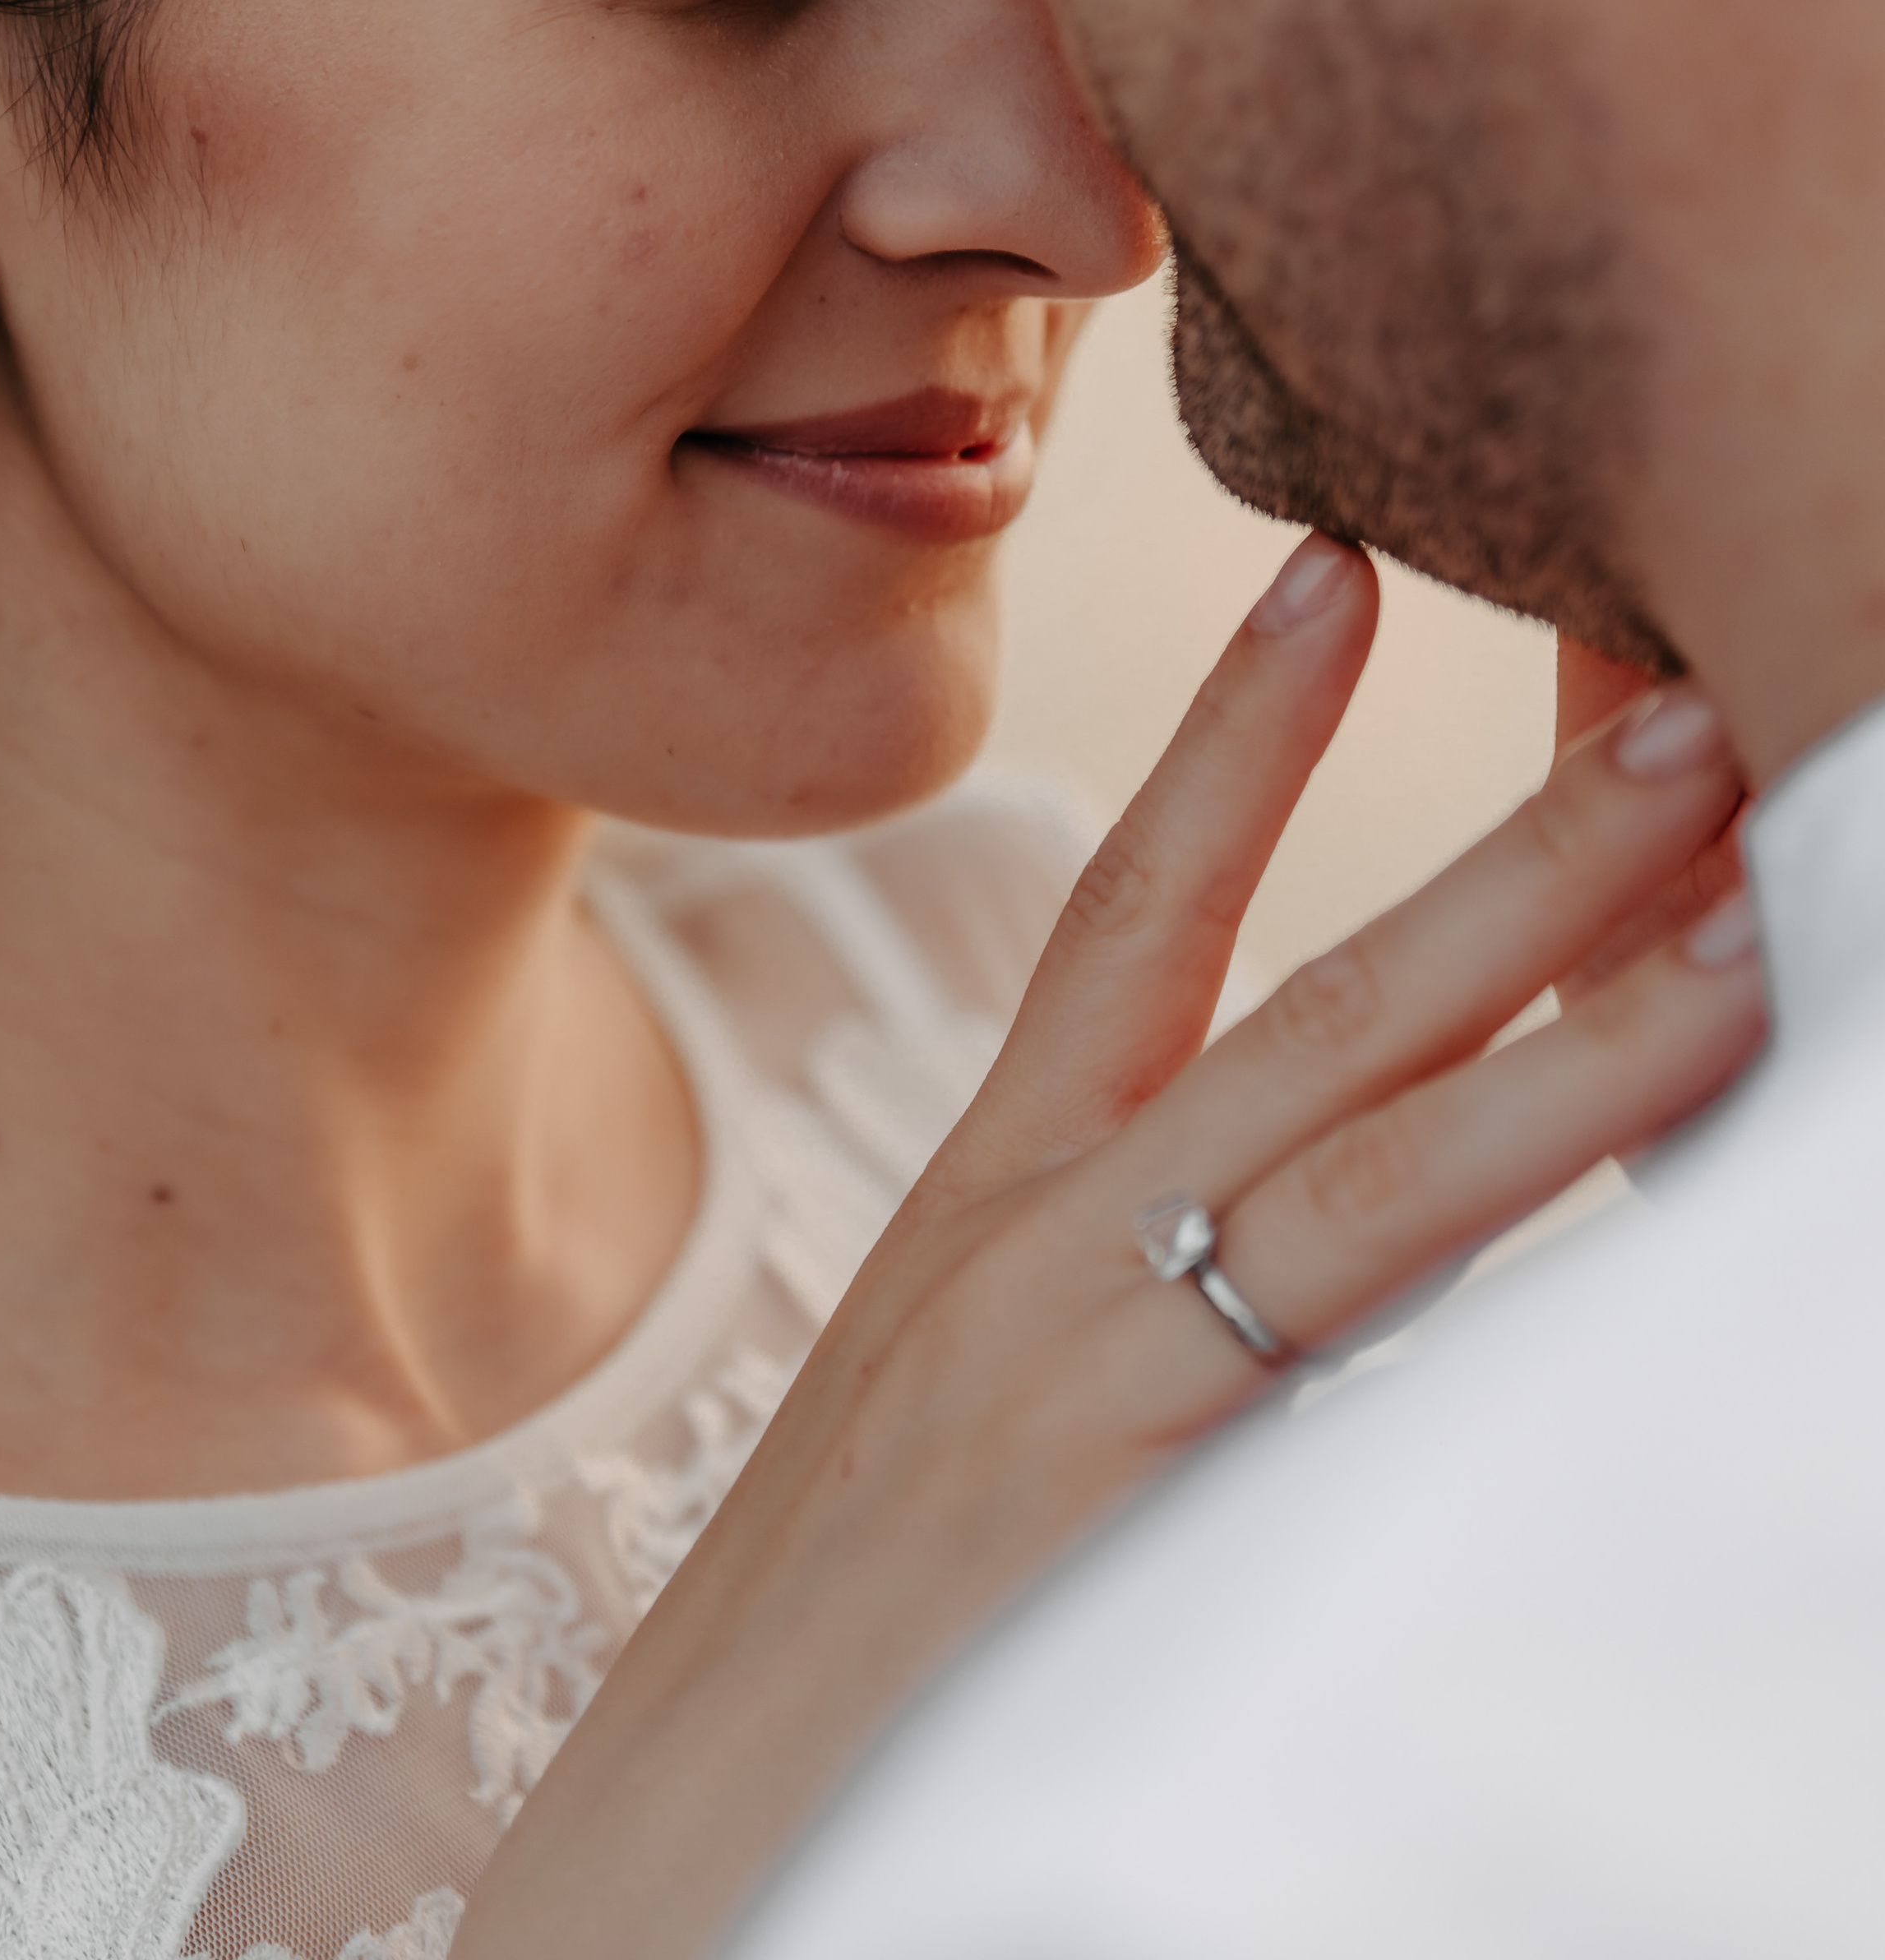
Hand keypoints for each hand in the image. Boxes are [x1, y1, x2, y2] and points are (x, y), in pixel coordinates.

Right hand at [457, 541, 1760, 1959]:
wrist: (664, 1851)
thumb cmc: (833, 1633)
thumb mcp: (970, 1398)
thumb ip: (1116, 1283)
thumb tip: (1283, 1216)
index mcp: (992, 1195)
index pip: (1133, 905)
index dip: (1237, 732)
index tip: (1332, 574)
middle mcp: (1036, 1237)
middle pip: (1312, 995)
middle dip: (1512, 855)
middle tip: (1684, 718)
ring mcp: (1079, 1357)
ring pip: (1368, 1143)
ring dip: (1571, 1019)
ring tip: (1741, 921)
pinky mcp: (1114, 1501)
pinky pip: (1360, 1345)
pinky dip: (1524, 1246)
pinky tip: (1664, 1172)